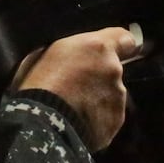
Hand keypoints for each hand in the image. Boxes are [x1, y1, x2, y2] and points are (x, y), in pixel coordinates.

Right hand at [16, 27, 138, 149]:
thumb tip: (74, 54)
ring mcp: (117, 98)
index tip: (110, 52)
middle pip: (113, 70)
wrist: (43, 123)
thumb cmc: (38, 85)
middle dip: (98, 77)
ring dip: (97, 99)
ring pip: (111, 95)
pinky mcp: (115, 121)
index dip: (118, 47)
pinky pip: (108, 117)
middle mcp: (113, 70)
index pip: (125, 40)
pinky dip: (96, 119)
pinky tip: (77, 121)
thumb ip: (72, 50)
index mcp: (97, 47)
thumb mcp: (47, 52)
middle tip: (74, 86)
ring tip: (72, 107)